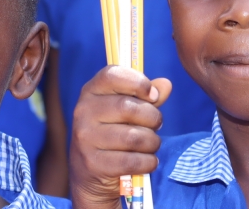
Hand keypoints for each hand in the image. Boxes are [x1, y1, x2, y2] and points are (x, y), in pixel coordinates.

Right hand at [69, 66, 172, 208]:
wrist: (90, 174)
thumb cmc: (112, 135)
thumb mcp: (126, 112)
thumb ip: (145, 98)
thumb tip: (165, 84)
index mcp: (90, 92)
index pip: (112, 75)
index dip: (137, 82)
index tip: (152, 95)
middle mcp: (83, 111)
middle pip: (129, 107)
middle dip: (153, 118)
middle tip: (155, 125)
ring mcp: (85, 138)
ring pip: (135, 137)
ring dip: (152, 143)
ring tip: (149, 145)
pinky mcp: (94, 163)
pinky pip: (134, 161)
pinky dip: (148, 162)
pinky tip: (145, 161)